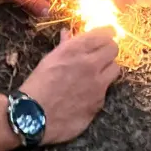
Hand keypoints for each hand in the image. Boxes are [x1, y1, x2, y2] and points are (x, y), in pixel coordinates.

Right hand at [22, 28, 119, 142]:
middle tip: (100, 54)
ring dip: (108, 68)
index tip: (106, 34)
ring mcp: (98, 84)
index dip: (106, 33)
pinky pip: (107, 90)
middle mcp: (91, 64)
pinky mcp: (100, 102)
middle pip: (114, 49)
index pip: (104, 33)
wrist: (34, 117)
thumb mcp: (48, 60)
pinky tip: (88, 92)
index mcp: (75, 50)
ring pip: (115, 69)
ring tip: (97, 73)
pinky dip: (100, 88)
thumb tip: (68, 33)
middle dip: (108, 50)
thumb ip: (64, 46)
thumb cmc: (37, 85)